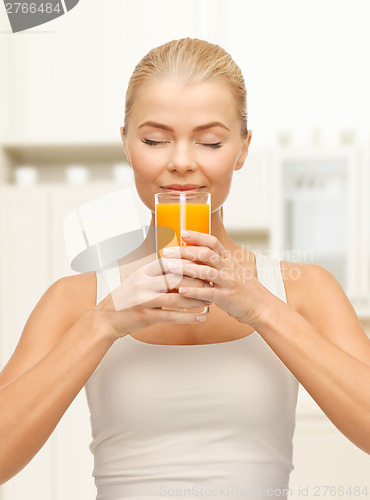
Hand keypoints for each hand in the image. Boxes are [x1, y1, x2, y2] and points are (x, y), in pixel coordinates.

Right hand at [93, 254, 209, 339]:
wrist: (105, 319)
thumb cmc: (125, 299)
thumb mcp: (138, 280)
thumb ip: (156, 274)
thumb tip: (178, 265)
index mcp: (144, 272)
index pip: (170, 262)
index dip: (188, 262)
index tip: (204, 265)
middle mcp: (144, 283)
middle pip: (176, 278)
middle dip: (197, 281)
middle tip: (212, 283)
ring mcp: (144, 300)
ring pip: (177, 298)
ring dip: (197, 300)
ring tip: (210, 300)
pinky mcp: (146, 316)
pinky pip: (172, 316)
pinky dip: (188, 317)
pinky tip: (200, 318)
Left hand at [161, 230, 271, 326]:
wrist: (262, 306)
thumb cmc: (245, 290)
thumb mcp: (233, 272)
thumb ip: (217, 264)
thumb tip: (197, 257)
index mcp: (229, 260)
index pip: (213, 243)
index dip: (198, 236)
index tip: (183, 232)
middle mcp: (228, 268)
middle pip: (205, 254)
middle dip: (184, 251)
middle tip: (167, 251)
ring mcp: (228, 282)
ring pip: (205, 272)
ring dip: (185, 269)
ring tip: (169, 267)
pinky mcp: (226, 298)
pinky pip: (208, 293)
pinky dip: (194, 291)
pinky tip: (181, 291)